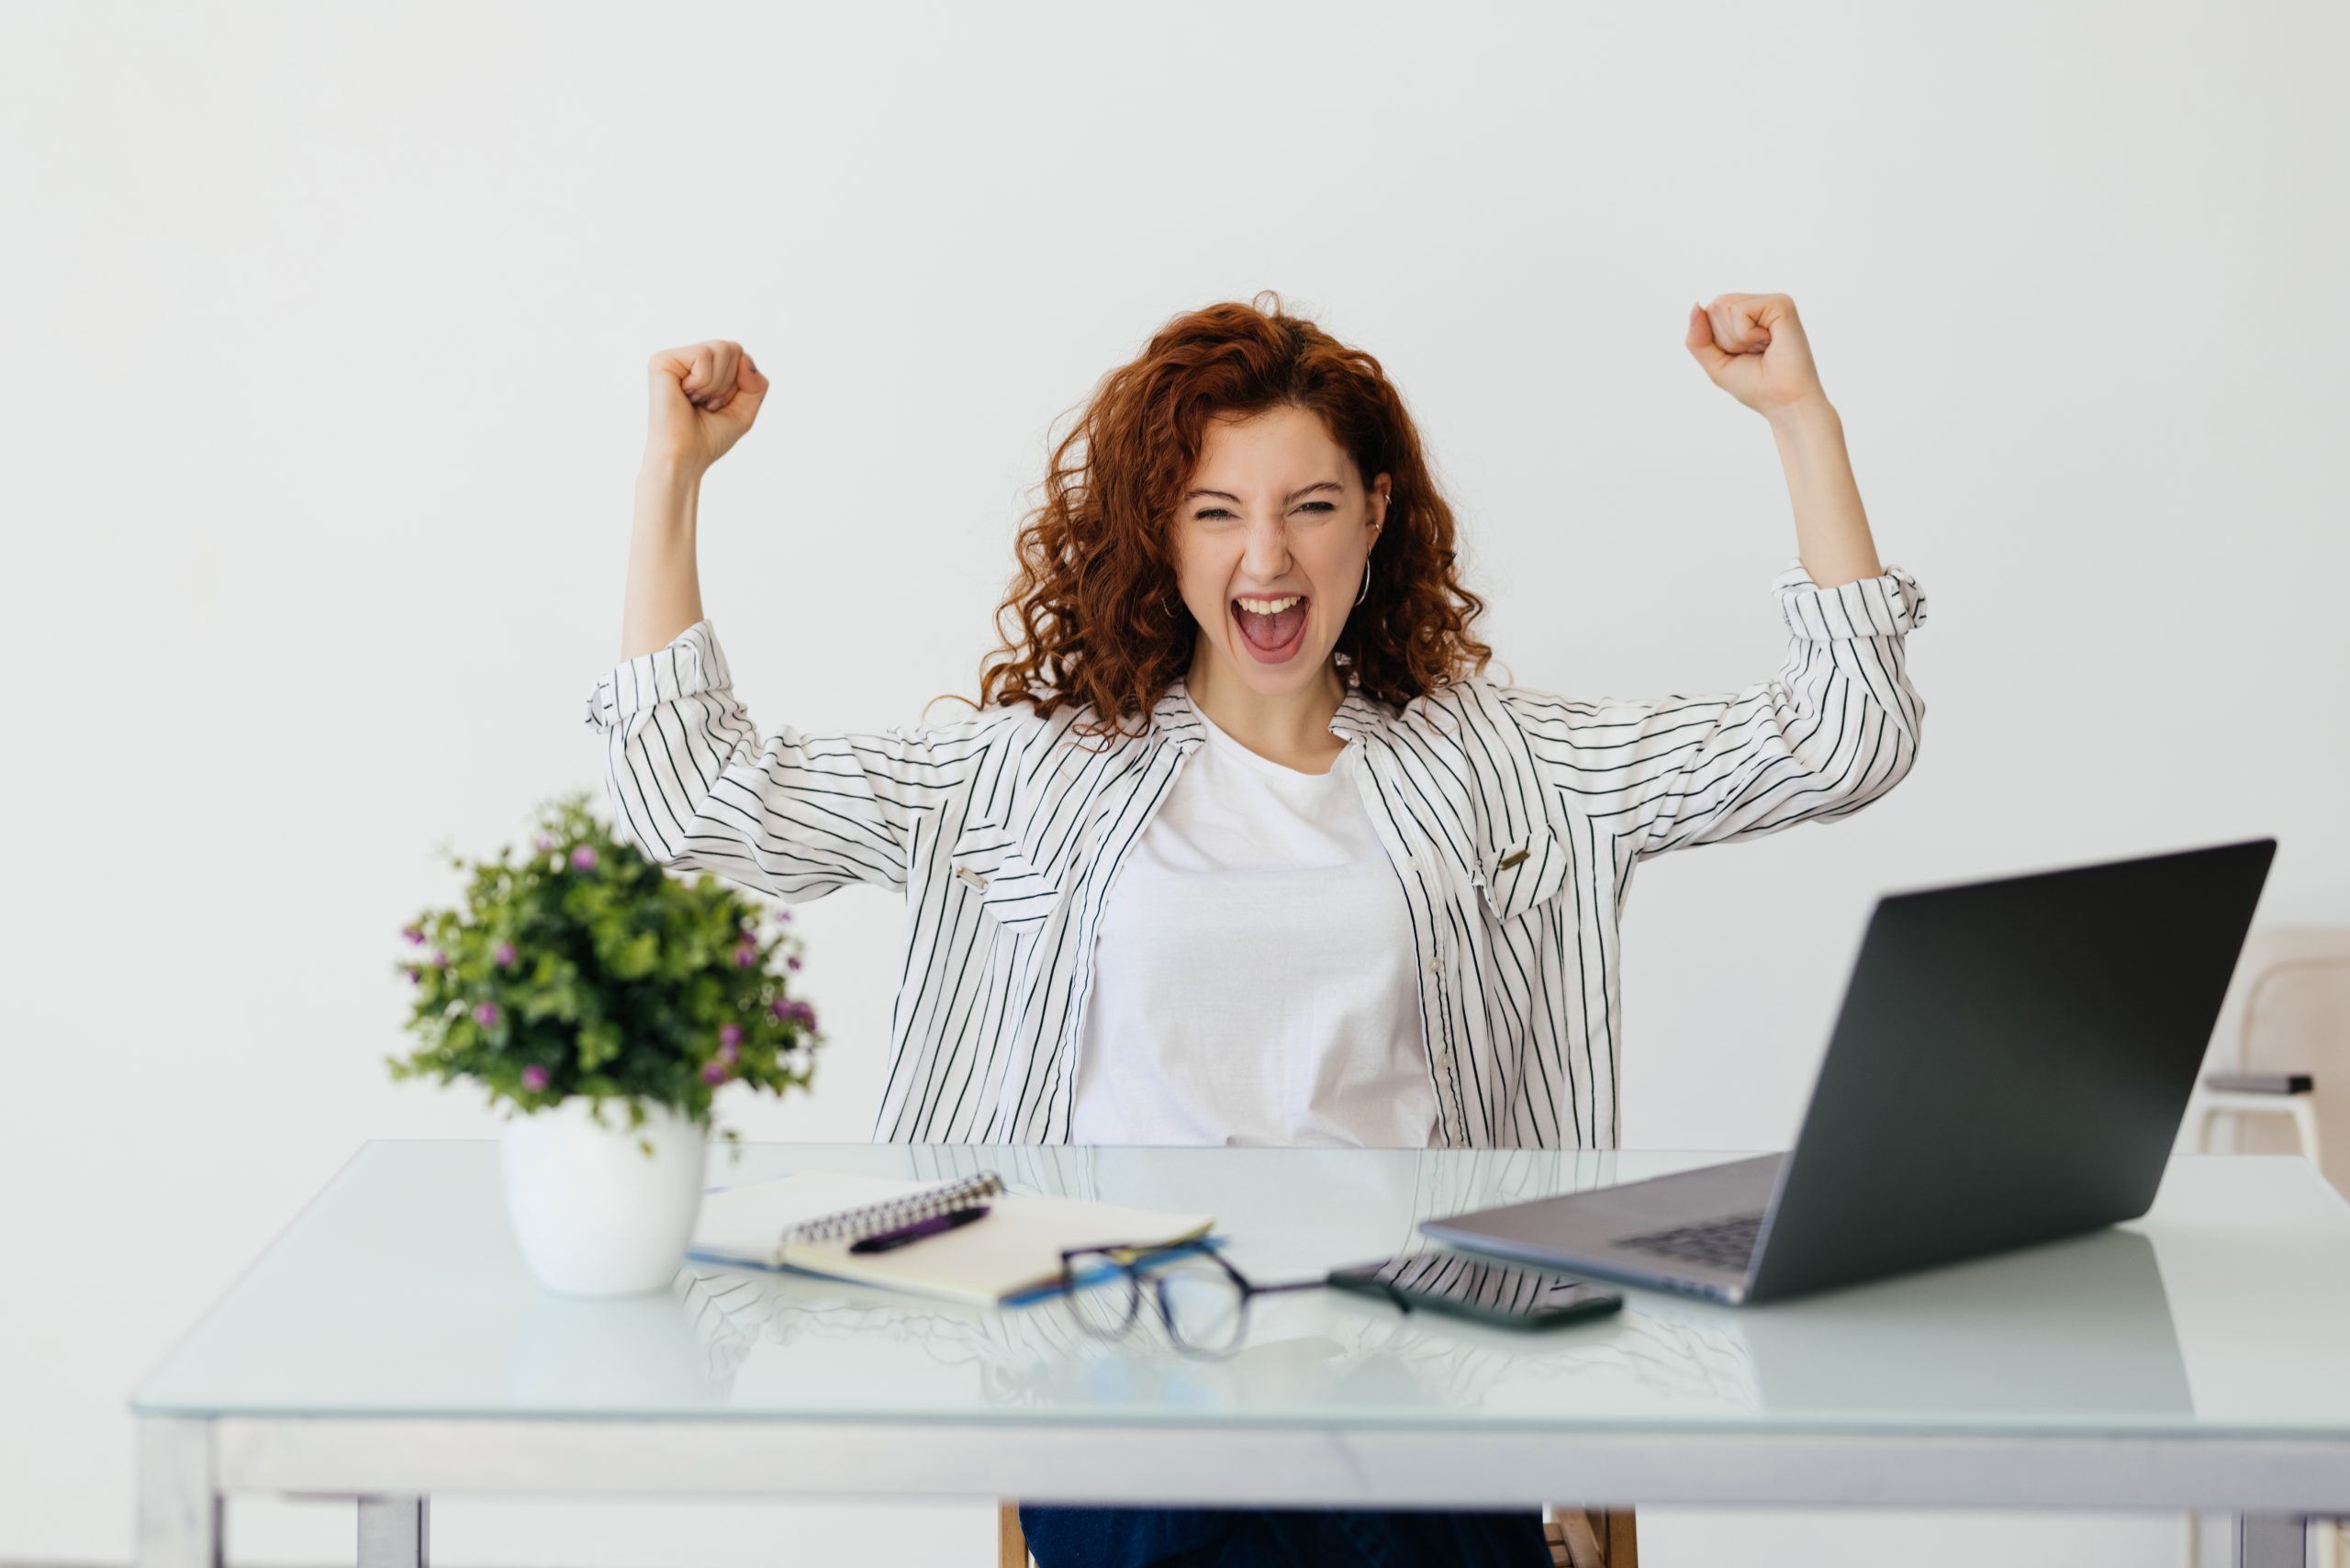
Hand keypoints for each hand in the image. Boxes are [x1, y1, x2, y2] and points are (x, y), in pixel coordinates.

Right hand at [645, 339, 770, 474]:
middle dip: (729, 383)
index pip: (740, 355)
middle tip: (707, 404)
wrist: (684, 457)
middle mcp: (687, 360)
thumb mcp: (745, 409)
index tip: (718, 405)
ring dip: (717, 385)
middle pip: (733, 347)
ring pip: (721, 348)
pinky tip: (685, 396)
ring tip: (697, 401)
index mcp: (702, 368)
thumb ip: (756, 382)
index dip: (740, 384)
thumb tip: (744, 356)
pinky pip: (703, 355)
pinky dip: (703, 382)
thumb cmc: (708, 437)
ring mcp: (674, 358)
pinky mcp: (662, 360)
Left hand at [1684, 293, 1827, 417]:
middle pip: (1714, 306)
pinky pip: (1741, 311)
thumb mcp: (1715, 363)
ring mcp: (1770, 302)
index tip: (1741, 355)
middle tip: (1753, 353)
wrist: (1785, 402)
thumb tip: (1696, 305)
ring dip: (1736, 338)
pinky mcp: (1781, 303)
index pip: (1708, 312)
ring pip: (1723, 305)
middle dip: (1725, 338)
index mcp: (1744, 316)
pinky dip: (1747, 334)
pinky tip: (1769, 342)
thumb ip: (1697, 338)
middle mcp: (1758, 305)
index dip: (1715, 341)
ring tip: (1761, 348)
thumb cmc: (1755, 384)